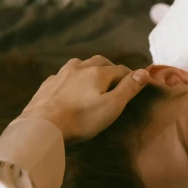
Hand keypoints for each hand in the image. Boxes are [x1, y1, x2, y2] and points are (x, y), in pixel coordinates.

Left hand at [19, 56, 148, 141]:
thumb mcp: (112, 106)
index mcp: (98, 72)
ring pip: (79, 64)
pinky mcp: (48, 84)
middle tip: (116, 79)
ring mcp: (61, 74)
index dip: (131, 75)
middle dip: (110, 68)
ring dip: (89, 68)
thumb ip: (129, 88)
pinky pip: (63, 75)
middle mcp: (79, 68)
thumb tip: (145, 72)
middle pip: (99, 62)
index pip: (120, 70)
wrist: (42, 125)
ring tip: (93, 79)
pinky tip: (70, 87)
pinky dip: (72, 78)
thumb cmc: (82, 119)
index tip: (136, 82)